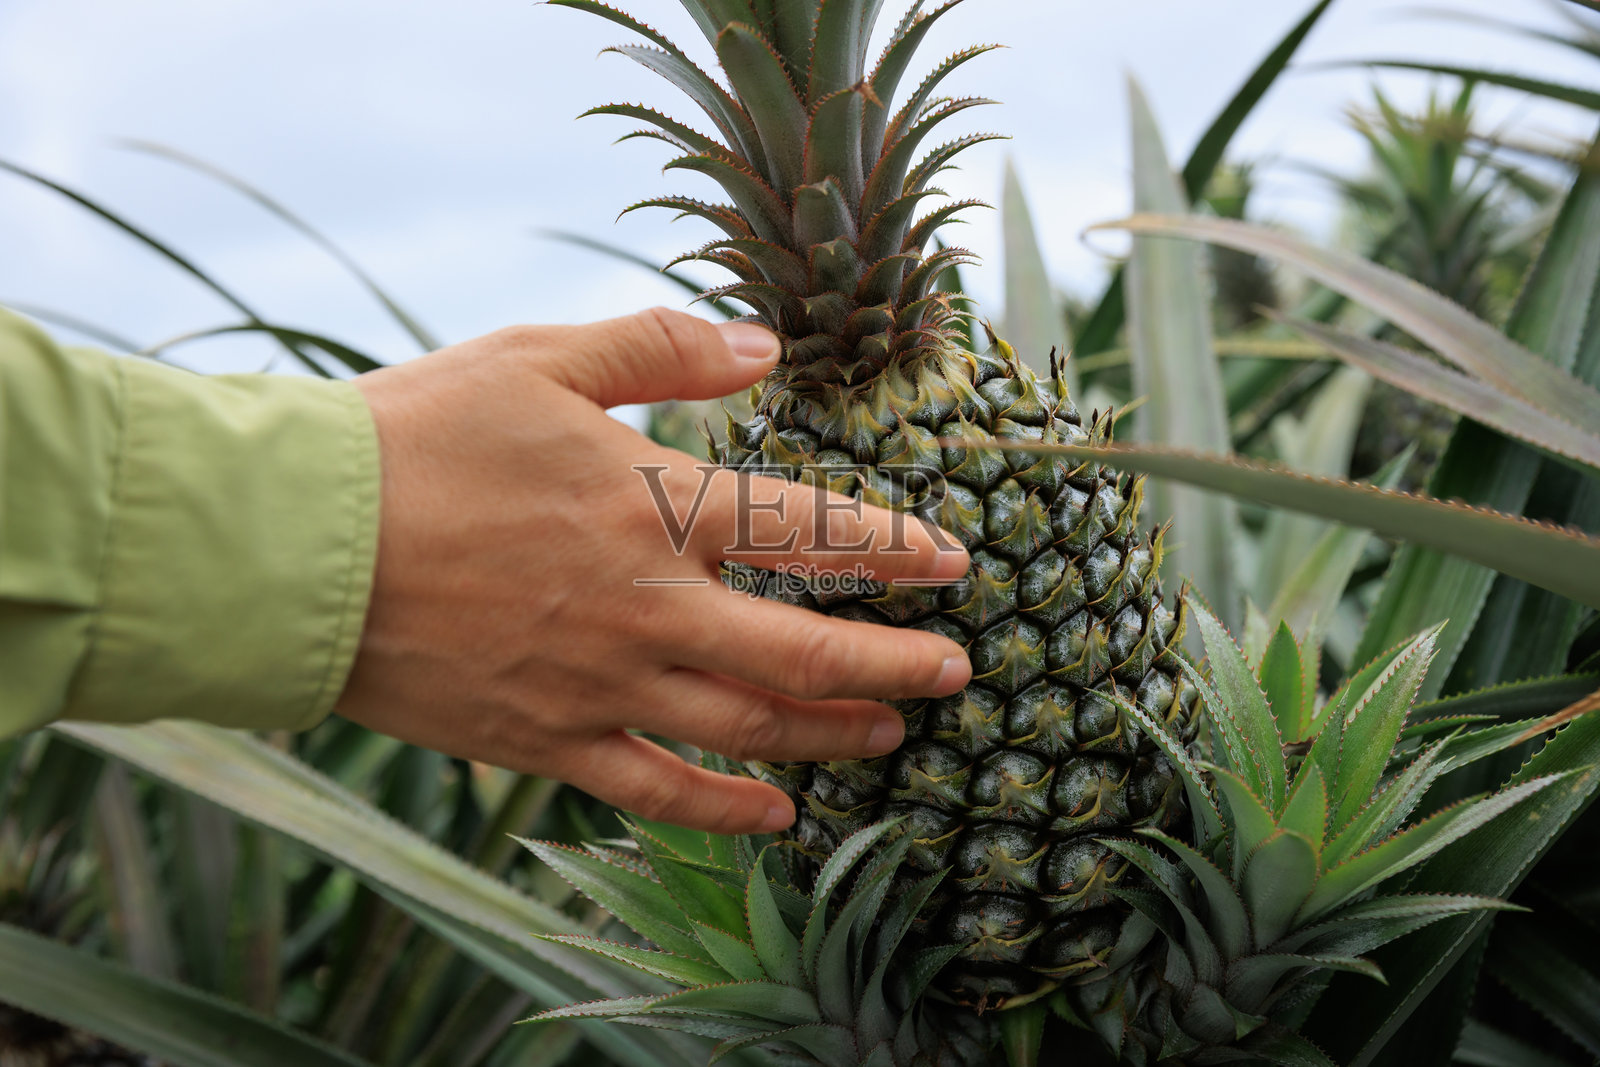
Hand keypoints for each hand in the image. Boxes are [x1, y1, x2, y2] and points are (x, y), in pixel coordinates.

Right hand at [340, 309, 971, 833]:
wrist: (293, 544)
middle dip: (897, 663)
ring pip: (751, 726)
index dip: (897, 551)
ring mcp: (603, 682)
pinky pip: (661, 791)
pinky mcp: (549, 740)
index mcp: (654, 504)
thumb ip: (662, 348)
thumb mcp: (540, 358)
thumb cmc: (415, 436)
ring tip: (894, 734)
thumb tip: (765, 345)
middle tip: (959, 670)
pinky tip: (781, 819)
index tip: (956, 564)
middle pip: (808, 651)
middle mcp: (649, 604)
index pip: (813, 533)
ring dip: (836, 733)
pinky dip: (729, 812)